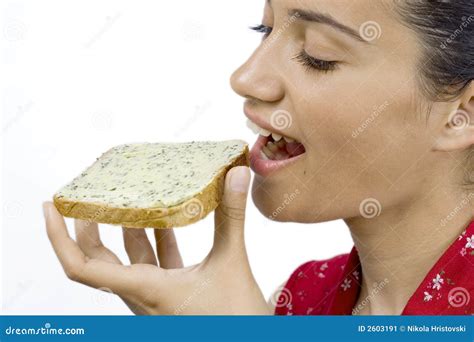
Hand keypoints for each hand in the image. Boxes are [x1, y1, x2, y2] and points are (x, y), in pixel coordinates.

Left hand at [44, 166, 270, 314]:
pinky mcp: (169, 293)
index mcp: (144, 288)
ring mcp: (153, 294)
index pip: (82, 267)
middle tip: (86, 196)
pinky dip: (153, 239)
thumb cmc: (235, 318)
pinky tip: (163, 218)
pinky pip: (152, 263)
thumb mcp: (231, 263)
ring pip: (126, 259)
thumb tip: (236, 175)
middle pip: (96, 260)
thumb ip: (231, 217)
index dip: (58, 237)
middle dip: (86, 227)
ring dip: (123, 229)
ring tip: (124, 196)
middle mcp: (140, 293)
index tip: (50, 207)